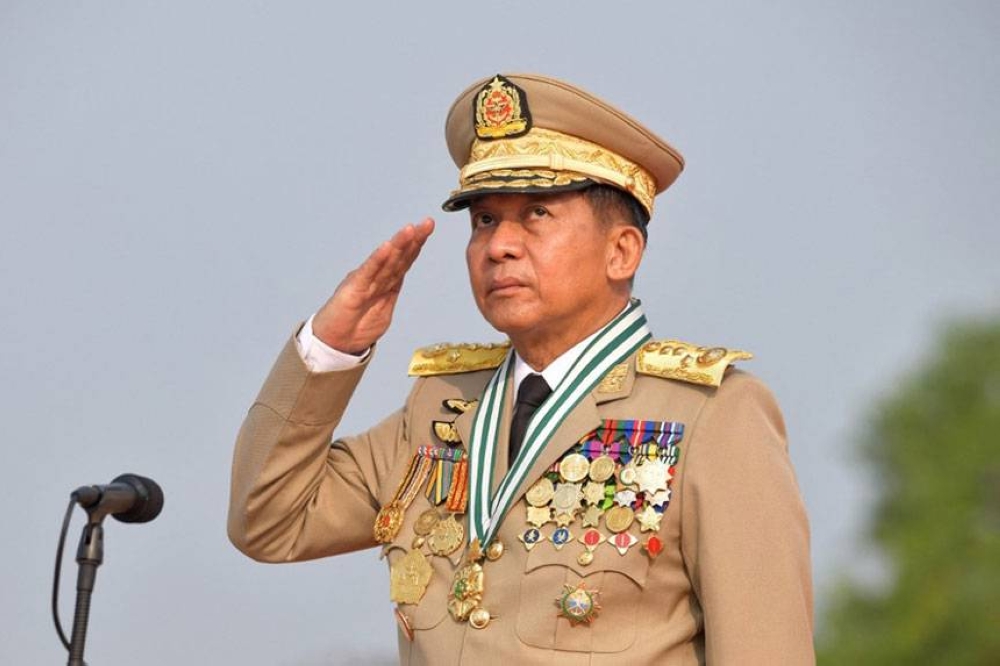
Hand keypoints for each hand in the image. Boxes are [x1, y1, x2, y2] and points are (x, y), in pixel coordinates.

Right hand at [312, 218, 434, 353]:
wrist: (335, 343)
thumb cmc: (355, 328)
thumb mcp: (383, 311)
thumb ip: (391, 293)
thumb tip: (400, 277)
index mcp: (385, 284)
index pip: (404, 261)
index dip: (416, 245)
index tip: (427, 228)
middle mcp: (376, 279)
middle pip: (398, 257)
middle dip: (413, 239)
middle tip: (426, 223)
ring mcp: (365, 282)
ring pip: (386, 261)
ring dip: (399, 245)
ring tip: (410, 230)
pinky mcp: (353, 288)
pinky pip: (368, 272)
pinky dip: (378, 260)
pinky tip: (387, 247)